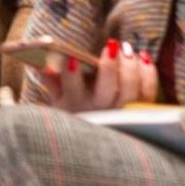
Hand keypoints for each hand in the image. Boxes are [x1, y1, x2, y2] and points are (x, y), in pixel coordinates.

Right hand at [37, 43, 158, 112]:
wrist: (98, 140)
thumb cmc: (76, 109)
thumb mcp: (58, 99)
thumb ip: (50, 79)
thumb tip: (36, 62)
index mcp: (75, 104)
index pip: (71, 88)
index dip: (71, 74)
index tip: (72, 57)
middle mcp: (99, 111)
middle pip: (107, 91)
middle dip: (110, 66)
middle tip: (111, 45)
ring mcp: (121, 113)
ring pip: (130, 90)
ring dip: (130, 66)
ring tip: (126, 48)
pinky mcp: (141, 111)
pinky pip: (148, 91)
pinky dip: (148, 73)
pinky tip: (142, 57)